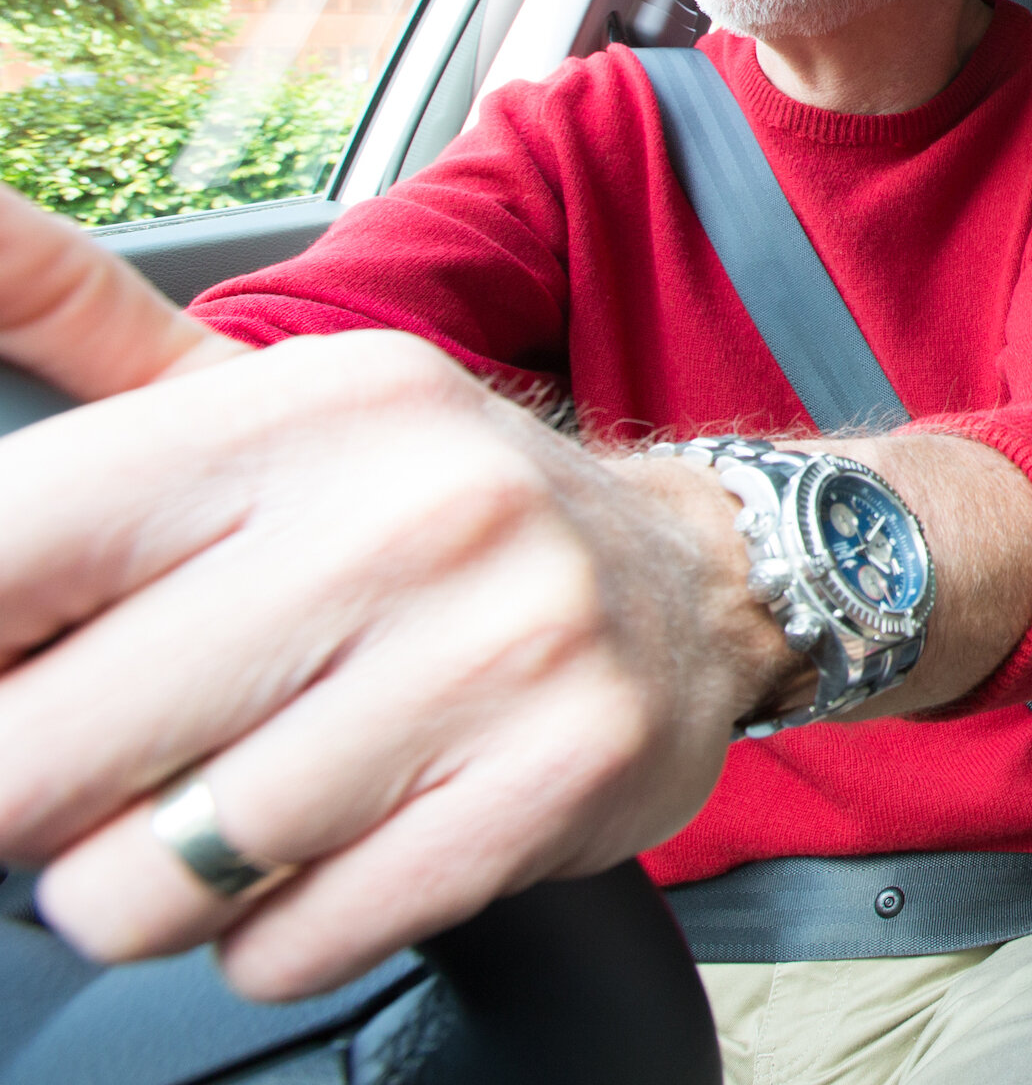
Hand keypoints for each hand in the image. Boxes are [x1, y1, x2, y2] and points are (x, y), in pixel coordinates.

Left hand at [0, 188, 788, 1000]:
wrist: (702, 578)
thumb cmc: (437, 513)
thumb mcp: (278, 407)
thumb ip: (91, 348)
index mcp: (308, 404)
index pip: (7, 549)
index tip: (21, 673)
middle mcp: (406, 513)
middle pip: (37, 757)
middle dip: (35, 803)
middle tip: (102, 776)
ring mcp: (493, 652)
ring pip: (155, 879)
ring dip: (155, 885)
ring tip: (226, 820)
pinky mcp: (556, 781)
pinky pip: (292, 941)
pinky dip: (276, 932)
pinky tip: (328, 858)